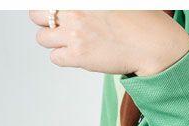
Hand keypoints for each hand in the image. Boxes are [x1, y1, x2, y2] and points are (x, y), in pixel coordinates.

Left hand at [29, 10, 188, 76]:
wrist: (152, 45)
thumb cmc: (139, 21)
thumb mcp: (112, 2)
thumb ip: (87, 4)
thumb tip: (76, 8)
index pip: (46, 0)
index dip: (49, 7)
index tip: (54, 12)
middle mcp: (74, 10)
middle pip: (36, 13)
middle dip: (44, 18)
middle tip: (57, 23)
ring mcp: (74, 33)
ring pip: (42, 37)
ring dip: (52, 39)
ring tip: (68, 40)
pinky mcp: (78, 56)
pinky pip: (55, 57)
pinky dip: (62, 56)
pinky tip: (76, 53)